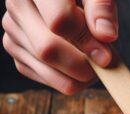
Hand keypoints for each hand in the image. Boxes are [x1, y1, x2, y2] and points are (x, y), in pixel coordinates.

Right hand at [2, 0, 117, 94]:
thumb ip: (102, 8)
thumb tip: (105, 35)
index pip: (60, 21)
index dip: (87, 42)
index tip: (106, 55)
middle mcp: (17, 7)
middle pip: (48, 50)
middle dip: (82, 66)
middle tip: (102, 65)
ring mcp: (14, 32)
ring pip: (48, 71)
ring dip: (79, 77)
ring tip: (94, 63)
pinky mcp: (18, 53)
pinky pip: (47, 80)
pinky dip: (70, 80)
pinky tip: (79, 65)